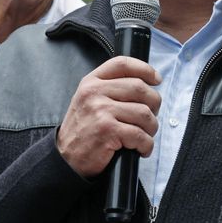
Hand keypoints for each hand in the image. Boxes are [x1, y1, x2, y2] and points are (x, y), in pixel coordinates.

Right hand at [56, 56, 161, 177]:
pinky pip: (140, 135)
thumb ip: (110, 87)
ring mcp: (101, 111)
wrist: (65, 158)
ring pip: (144, 113)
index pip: (122, 64)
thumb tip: (145, 83)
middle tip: (151, 116)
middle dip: (154, 103)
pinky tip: (142, 149)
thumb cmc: (83, 130)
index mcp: (91, 82)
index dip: (145, 69)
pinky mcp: (108, 131)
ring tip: (145, 135)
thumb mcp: (88, 100)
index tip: (156, 79)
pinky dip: (147, 145)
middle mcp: (95, 93)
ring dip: (151, 127)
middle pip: (139, 87)